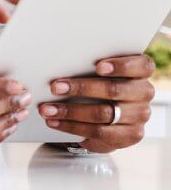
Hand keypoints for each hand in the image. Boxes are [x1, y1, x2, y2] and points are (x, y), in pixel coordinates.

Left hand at [38, 54, 154, 152]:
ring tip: (48, 109)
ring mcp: (139, 116)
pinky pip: (98, 133)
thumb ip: (91, 60)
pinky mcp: (129, 136)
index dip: (120, 66)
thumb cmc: (102, 77)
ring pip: (103, 114)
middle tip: (55, 87)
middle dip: (81, 88)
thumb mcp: (102, 66)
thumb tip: (60, 55)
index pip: (141, 65)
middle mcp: (144, 93)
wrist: (113, 109)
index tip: (98, 66)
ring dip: (71, 111)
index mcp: (141, 71)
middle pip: (114, 90)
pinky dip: (72, 127)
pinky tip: (55, 121)